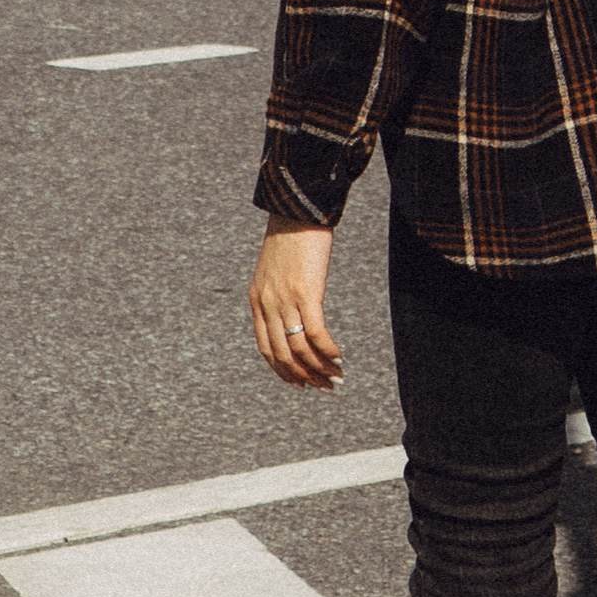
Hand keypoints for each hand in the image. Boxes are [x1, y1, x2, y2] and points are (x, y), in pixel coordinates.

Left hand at [249, 220, 342, 389]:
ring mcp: (286, 300)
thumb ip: (277, 294)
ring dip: (320, 369)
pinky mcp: (307, 293)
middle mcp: (268, 304)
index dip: (284, 372)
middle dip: (306, 377)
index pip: (266, 349)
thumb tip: (293, 315)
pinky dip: (328, 350)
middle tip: (325, 387)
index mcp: (257, 300)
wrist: (297, 209)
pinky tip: (339, 356)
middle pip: (284, 356)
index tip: (301, 384)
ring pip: (301, 349)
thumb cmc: (290, 236)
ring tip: (337, 377)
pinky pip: (316, 333)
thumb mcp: (274, 269)